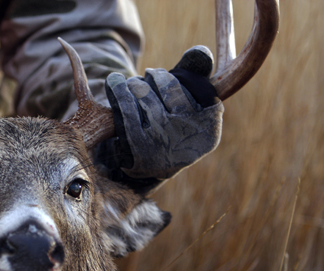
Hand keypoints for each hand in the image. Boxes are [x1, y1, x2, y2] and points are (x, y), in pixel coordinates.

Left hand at [104, 46, 223, 180]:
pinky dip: (119, 92)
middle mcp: (189, 135)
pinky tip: (114, 83)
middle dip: (154, 78)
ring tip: (131, 83)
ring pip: (146, 97)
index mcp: (210, 126)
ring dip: (135, 83)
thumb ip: (195, 77)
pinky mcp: (138, 148)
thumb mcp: (189, 105)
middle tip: (146, 76)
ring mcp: (164, 143)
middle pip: (169, 88)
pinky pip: (127, 111)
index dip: (175, 77)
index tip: (161, 75)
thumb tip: (200, 51)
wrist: (152, 166)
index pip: (197, 87)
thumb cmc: (173, 127)